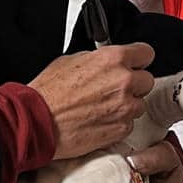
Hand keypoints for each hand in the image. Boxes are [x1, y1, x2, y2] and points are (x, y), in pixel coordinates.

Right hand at [30, 43, 154, 159]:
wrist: (36, 121)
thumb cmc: (48, 93)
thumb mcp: (70, 60)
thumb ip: (97, 59)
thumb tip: (106, 60)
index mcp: (113, 59)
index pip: (146, 53)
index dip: (139, 59)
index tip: (136, 64)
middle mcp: (124, 82)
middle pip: (146, 80)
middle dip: (133, 84)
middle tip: (114, 89)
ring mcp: (125, 107)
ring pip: (139, 104)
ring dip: (127, 105)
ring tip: (103, 107)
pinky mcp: (121, 129)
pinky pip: (129, 124)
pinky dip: (118, 123)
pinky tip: (100, 120)